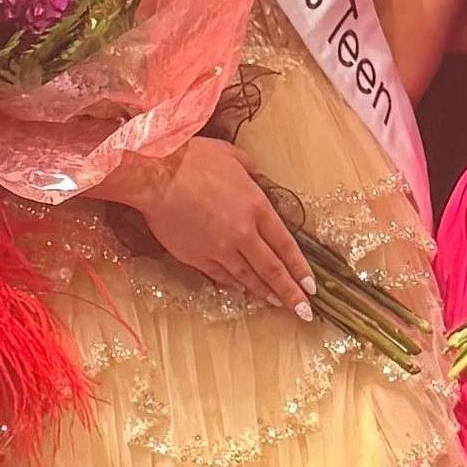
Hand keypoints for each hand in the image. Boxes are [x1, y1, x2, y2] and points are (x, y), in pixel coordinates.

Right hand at [121, 136, 314, 314]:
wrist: (155, 176)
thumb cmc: (193, 159)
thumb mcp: (232, 156)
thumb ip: (249, 170)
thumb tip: (255, 176)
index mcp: (256, 207)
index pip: (286, 245)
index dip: (300, 268)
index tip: (311, 286)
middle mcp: (242, 233)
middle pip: (272, 269)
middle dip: (290, 293)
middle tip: (304, 311)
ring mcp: (219, 248)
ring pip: (247, 277)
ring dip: (264, 292)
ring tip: (277, 304)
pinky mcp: (196, 257)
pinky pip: (220, 275)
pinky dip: (234, 284)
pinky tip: (243, 289)